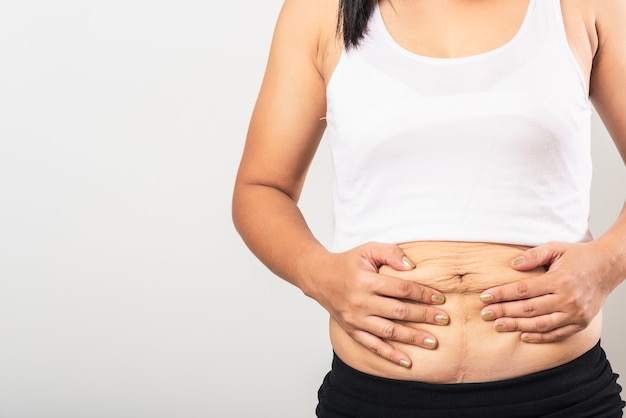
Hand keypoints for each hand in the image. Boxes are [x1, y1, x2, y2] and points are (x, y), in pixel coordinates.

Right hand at [305, 242, 448, 367]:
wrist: (319, 278)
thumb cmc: (347, 263)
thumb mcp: (368, 250)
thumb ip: (390, 253)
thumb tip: (412, 267)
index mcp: (366, 281)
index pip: (401, 289)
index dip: (422, 293)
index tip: (440, 298)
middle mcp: (360, 302)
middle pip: (399, 311)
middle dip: (424, 316)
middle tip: (444, 319)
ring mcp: (356, 319)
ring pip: (389, 331)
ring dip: (412, 338)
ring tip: (433, 342)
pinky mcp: (352, 330)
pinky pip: (373, 346)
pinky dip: (390, 355)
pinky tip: (407, 362)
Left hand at [479, 241, 614, 342]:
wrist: (608, 267)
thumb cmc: (579, 256)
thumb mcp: (556, 247)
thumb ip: (533, 255)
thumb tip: (512, 264)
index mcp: (560, 279)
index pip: (524, 289)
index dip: (502, 294)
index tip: (484, 296)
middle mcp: (568, 299)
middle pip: (529, 309)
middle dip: (504, 311)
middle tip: (485, 314)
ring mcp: (576, 313)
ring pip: (540, 324)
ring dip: (517, 326)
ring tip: (498, 325)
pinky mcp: (581, 323)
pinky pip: (557, 334)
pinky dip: (539, 337)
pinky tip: (522, 335)